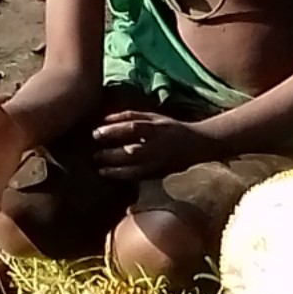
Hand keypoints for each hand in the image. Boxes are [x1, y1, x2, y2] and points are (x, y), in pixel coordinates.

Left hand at [91, 110, 217, 179]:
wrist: (198, 144)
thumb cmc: (171, 128)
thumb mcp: (154, 116)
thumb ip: (130, 116)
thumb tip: (104, 118)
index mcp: (156, 128)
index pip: (132, 128)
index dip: (112, 131)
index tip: (96, 133)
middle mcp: (158, 146)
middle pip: (131, 152)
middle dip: (110, 155)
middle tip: (94, 155)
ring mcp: (160, 162)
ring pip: (134, 169)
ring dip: (115, 170)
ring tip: (100, 170)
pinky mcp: (160, 174)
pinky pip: (140, 177)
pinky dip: (124, 177)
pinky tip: (112, 175)